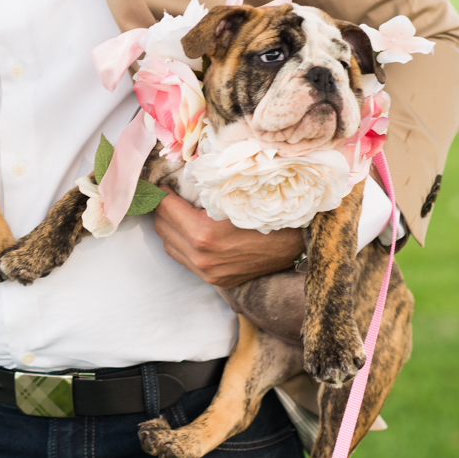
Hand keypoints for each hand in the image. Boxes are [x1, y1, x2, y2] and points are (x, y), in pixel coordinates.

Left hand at [153, 186, 304, 287]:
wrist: (297, 243)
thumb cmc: (267, 211)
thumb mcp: (233, 195)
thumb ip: (203, 190)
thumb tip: (178, 176)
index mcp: (203, 235)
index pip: (165, 208)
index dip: (161, 192)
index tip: (163, 183)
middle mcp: (202, 258)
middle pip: (162, 227)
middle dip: (162, 209)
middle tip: (169, 195)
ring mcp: (208, 273)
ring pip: (169, 246)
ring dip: (169, 227)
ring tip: (178, 212)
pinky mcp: (215, 281)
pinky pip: (184, 260)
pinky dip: (182, 243)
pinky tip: (190, 231)